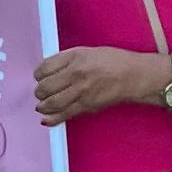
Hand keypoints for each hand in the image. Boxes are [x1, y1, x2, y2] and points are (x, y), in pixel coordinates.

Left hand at [31, 46, 169, 124]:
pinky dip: (52, 119)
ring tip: (43, 104)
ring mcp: (81, 91)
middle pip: (45, 87)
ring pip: (51, 103)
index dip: (39, 74)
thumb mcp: (87, 51)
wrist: (133, 75)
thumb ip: (66, 60)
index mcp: (75, 57)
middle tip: (42, 92)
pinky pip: (64, 115)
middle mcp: (76, 73)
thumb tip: (48, 71)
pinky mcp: (87, 106)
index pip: (44, 68)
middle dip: (40, 91)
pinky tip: (46, 119)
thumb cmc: (113, 61)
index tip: (40, 77)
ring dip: (43, 105)